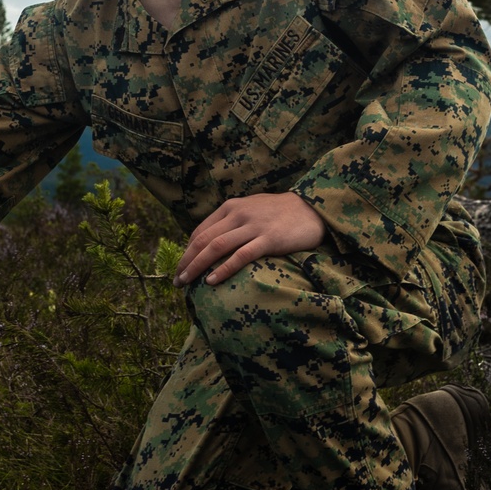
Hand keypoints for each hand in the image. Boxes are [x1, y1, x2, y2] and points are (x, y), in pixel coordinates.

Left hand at [173, 192, 325, 286]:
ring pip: (216, 247)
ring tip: (186, 282)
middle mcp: (238, 214)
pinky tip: (212, 281)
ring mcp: (253, 226)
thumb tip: (211, 242)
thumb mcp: (251, 209)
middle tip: (176, 281)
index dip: (187, 252)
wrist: (313, 210)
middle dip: (186, 261)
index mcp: (231, 207)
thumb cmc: (280, 213)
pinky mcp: (269, 239)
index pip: (200, 231)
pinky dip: (223, 269)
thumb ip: (232, 221)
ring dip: (197, 266)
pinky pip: (241, 256)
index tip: (181, 268)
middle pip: (203, 240)